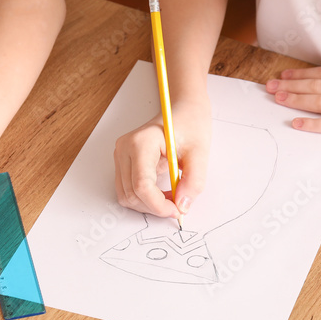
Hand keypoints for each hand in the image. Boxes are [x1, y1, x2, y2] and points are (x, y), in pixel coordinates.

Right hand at [114, 99, 210, 217]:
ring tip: (171, 197)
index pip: (142, 185)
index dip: (159, 205)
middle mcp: (124, 148)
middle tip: (178, 205)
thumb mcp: (200, 152)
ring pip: (126, 196)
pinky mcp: (123, 161)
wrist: (184, 110)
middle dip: (155, 206)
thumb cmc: (190, 123)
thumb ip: (193, 181)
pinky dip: (144, 198)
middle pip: (131, 194)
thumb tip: (183, 205)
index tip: (177, 210)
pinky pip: (127, 190)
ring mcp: (120, 155)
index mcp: (141, 142)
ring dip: (148, 204)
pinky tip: (162, 193)